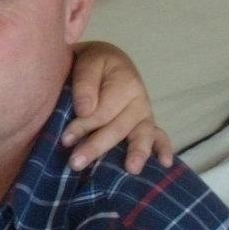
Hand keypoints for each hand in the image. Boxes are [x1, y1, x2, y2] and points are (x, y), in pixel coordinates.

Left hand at [63, 41, 173, 173]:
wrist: (103, 60)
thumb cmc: (92, 62)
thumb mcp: (87, 62)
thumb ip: (85, 83)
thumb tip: (85, 110)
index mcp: (124, 81)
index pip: (102, 111)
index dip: (83, 126)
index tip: (65, 139)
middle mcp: (138, 99)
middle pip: (118, 127)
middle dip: (96, 146)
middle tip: (75, 163)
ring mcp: (144, 113)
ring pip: (141, 134)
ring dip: (135, 153)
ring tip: (130, 169)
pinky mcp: (146, 123)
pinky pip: (159, 136)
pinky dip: (163, 149)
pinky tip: (164, 163)